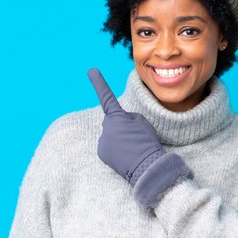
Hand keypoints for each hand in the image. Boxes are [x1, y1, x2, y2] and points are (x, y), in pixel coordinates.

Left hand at [87, 68, 164, 182]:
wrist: (146, 166)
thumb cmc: (147, 142)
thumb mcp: (142, 122)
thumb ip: (128, 118)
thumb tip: (118, 125)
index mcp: (117, 116)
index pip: (107, 96)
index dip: (99, 83)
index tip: (91, 71)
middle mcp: (106, 127)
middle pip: (114, 122)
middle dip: (122, 127)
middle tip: (135, 137)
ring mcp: (102, 140)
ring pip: (111, 135)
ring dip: (120, 139)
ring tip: (132, 148)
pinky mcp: (102, 152)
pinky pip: (109, 146)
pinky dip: (117, 149)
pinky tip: (126, 155)